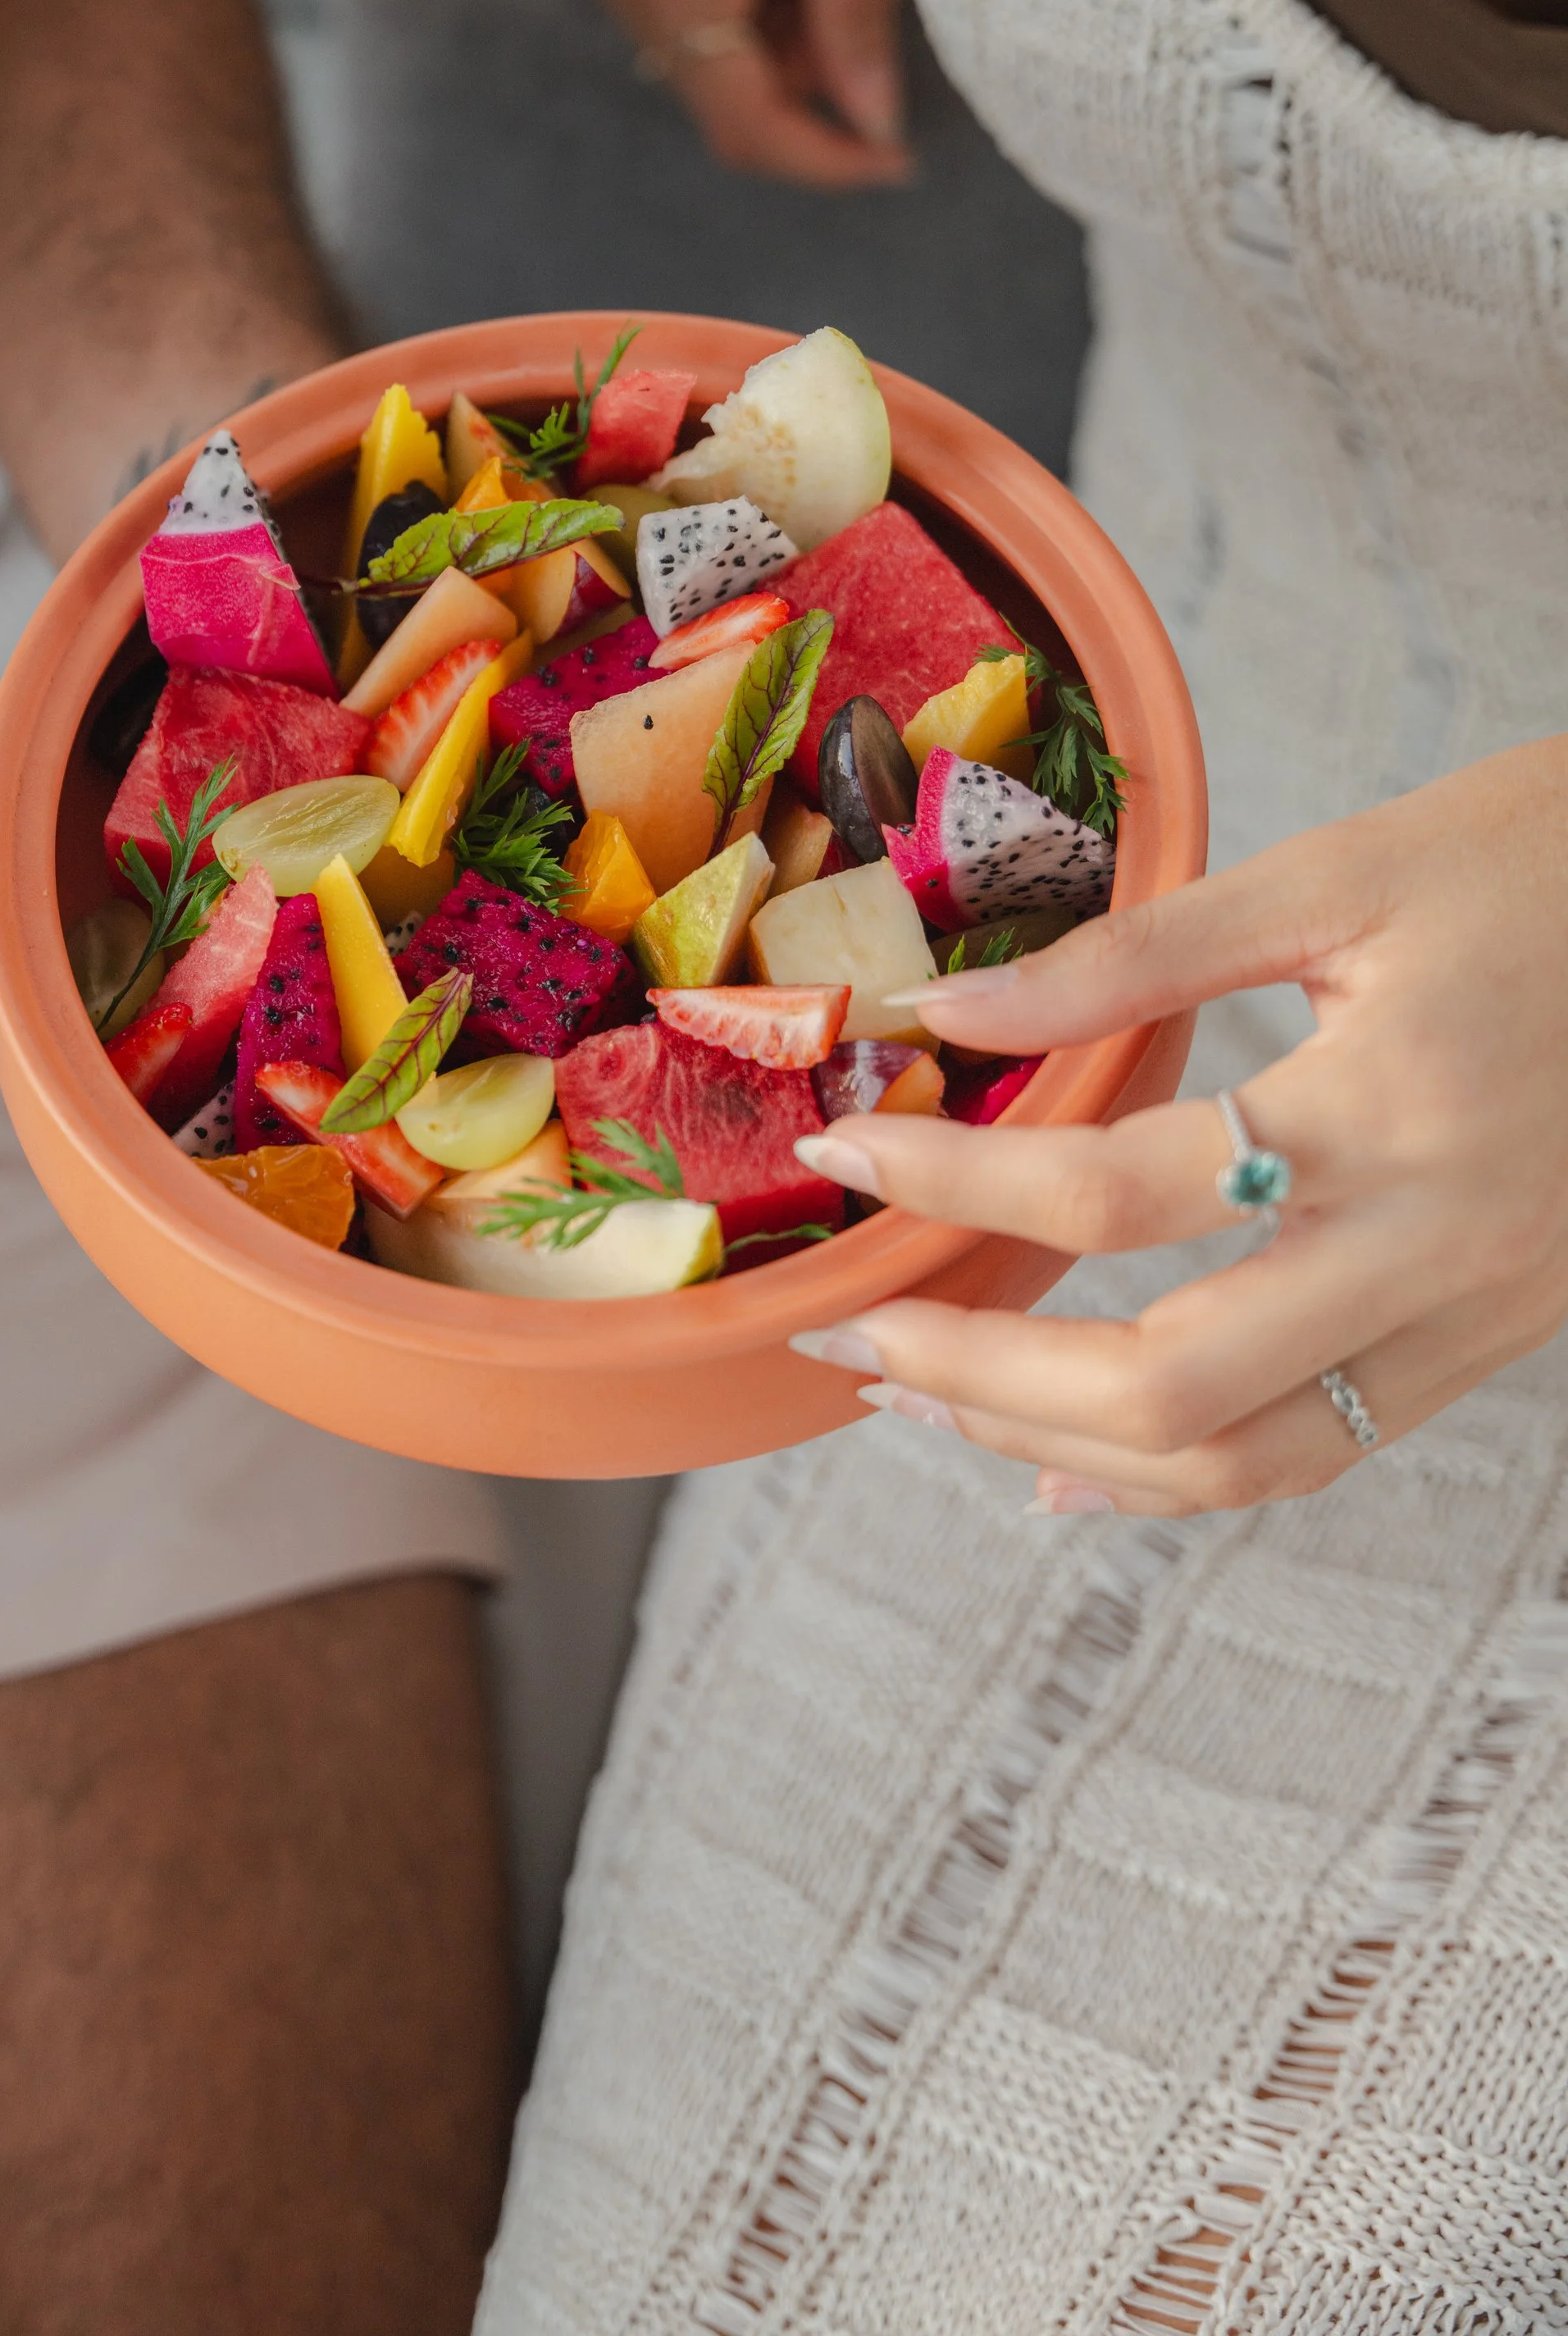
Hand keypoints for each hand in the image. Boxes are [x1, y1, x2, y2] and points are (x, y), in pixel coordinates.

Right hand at [561, 0, 909, 187]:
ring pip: (707, 50)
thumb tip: (872, 117)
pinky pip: (688, 0)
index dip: (824, 156)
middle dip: (810, 81)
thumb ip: (850, 8)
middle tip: (883, 4)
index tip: (896, 157)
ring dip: (785, 33)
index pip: (742, 120)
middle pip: (721, 93)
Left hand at [789, 740, 1567, 1513]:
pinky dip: (1181, 1475)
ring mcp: (1475, 1314)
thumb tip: (948, 1012)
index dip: (949, 1184)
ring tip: (922, 1401)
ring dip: (1060, 1448)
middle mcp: (1433, 1247)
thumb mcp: (1346, 869)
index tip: (838, 1149)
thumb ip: (1139, 953)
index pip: (1112, 1196)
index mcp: (1384, 1113)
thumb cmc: (1550, 860)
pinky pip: (1319, 1448)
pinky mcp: (1495, 1336)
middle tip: (843, 1336)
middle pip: (1166, 1384)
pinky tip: (1073, 1468)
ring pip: (1242, 1457)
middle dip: (976, 1377)